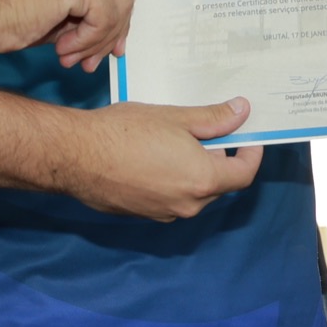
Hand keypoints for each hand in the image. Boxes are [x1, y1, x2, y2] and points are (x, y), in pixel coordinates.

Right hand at [0, 0, 134, 69]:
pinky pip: (104, 17)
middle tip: (95, 58)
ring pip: (118, 4)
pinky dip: (89, 40)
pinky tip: (62, 49)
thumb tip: (108, 37)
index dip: (116, 14)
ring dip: (98, 40)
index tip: (109, 44)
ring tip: (71, 57)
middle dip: (114, 29)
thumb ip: (81, 13)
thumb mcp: (52, 9)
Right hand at [61, 97, 265, 219]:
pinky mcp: (143, 215)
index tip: (248, 138)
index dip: (251, 155)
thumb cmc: (124, 132)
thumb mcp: (174, 117)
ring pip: (192, 193)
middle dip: (219, 159)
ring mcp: (164, 214)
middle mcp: (187, 204)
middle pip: (218, 185)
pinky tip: (152, 158)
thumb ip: (213, 119)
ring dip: (193, 171)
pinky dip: (171, 181)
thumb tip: (241, 112)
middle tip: (207, 132)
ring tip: (175, 141)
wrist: (76, 155)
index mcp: (202, 180)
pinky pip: (169, 199)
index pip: (243, 175)